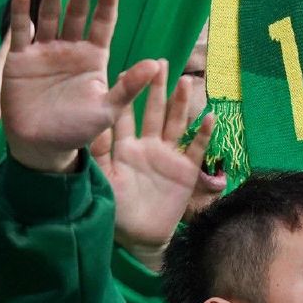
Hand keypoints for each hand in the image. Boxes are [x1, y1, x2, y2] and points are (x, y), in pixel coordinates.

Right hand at [2, 0, 163, 172]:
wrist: (40, 146)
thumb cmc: (78, 129)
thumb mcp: (106, 110)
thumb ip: (128, 88)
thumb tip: (155, 64)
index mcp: (94, 57)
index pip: (102, 24)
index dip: (106, 4)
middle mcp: (71, 49)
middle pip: (76, 16)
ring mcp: (44, 51)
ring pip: (49, 17)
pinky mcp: (19, 58)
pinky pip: (21, 31)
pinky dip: (21, 12)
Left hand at [96, 73, 212, 269]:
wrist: (141, 238)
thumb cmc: (117, 211)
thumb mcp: (104, 180)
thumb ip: (100, 154)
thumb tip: (93, 125)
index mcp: (126, 147)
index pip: (126, 116)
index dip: (127, 95)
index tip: (127, 71)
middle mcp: (148, 147)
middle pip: (155, 112)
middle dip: (158, 89)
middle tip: (161, 63)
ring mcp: (169, 157)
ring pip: (176, 124)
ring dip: (181, 104)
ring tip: (186, 81)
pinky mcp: (186, 171)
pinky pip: (197, 149)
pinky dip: (204, 134)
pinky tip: (209, 117)